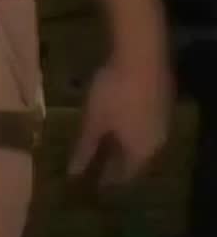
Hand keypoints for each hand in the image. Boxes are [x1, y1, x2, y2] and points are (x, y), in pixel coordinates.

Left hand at [69, 52, 172, 187]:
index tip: (96, 184)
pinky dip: (132, 126)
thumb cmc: (114, 92)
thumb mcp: (93, 121)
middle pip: (137, 159)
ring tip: (109, 143)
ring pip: (143, 140)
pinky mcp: (164, 99)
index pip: (125, 175)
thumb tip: (73, 174)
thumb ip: (84, 149)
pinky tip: (122, 119)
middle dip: (118, 162)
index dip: (108, 180)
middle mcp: (157, 141)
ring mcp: (163, 119)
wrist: (142, 53)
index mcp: (141, 151)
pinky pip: (146, 122)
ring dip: (126, 143)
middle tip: (101, 165)